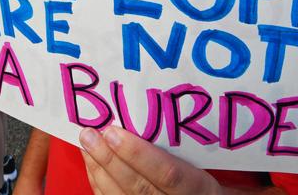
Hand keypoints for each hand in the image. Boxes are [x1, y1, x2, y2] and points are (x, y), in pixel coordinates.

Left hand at [80, 126, 221, 194]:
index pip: (168, 174)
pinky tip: (91, 164)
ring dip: (99, 170)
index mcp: (200, 189)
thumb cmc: (211, 183)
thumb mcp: (212, 165)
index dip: (139, 155)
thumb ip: (189, 147)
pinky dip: (99, 184)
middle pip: (139, 187)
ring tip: (86, 143)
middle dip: (109, 159)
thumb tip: (158, 111)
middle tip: (89, 134)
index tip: (114, 132)